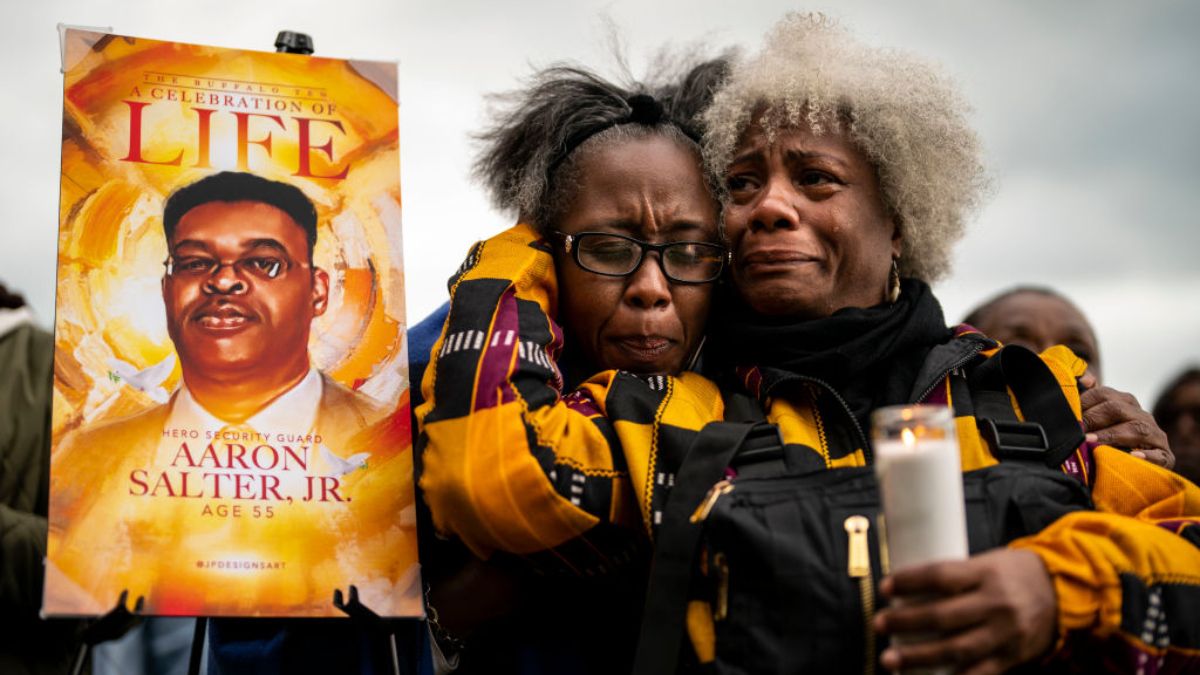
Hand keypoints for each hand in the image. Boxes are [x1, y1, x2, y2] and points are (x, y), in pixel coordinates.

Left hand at [874, 549, 1056, 674]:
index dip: (909, 582)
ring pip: (956, 650)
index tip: (885, 587)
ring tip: (890, 661)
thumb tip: (906, 586)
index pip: (940, 576)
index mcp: (986, 573)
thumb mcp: (987, 562)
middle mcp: (996, 604)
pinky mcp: (1011, 656)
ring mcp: (1005, 633)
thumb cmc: (1013, 572)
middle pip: (942, 615)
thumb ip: (955, 577)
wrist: (1065, 590)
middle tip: (879, 624)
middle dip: (905, 622)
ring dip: (918, 657)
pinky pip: (979, 674)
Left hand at [1078, 374, 1173, 468]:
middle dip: (1093, 418)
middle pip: (1117, 408)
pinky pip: (1159, 455)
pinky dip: (1147, 456)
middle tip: (1076, 430)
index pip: (1103, 394)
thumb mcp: (1097, 420)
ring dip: (1111, 435)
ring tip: (1090, 442)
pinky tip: (1133, 456)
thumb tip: (1085, 379)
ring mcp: (1155, 436)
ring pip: (1136, 429)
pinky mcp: (1165, 457)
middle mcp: (1142, 416)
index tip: (1068, 414)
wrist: (1131, 469)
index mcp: (1125, 403)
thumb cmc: (1108, 441)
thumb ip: (1088, 398)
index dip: (1083, 402)